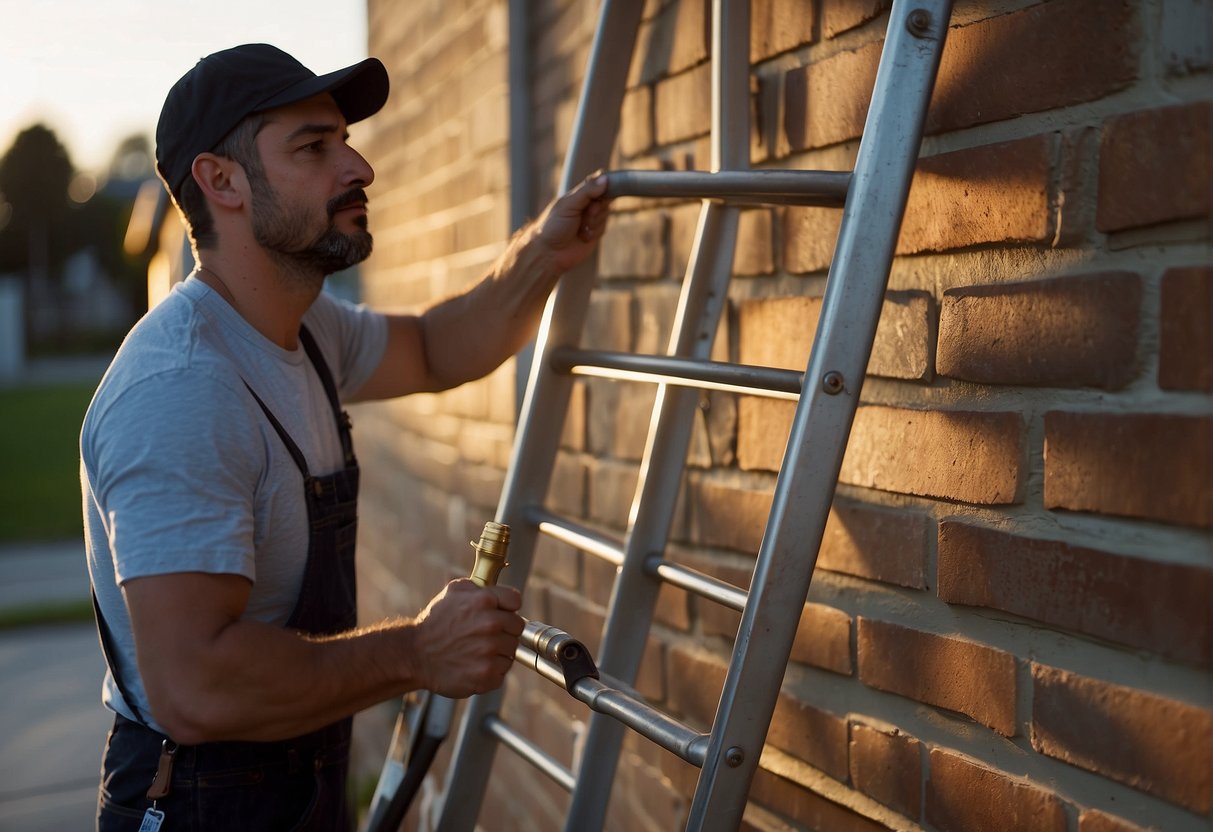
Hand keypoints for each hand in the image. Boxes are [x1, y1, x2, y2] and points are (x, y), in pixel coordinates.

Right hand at [412, 579, 524, 696]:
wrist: (414, 655)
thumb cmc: (434, 623)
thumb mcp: (453, 591)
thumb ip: (480, 586)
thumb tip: (498, 589)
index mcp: (484, 601)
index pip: (516, 601)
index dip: (507, 607)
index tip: (500, 614)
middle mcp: (490, 624)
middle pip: (517, 627)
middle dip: (504, 630)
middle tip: (484, 635)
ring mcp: (489, 651)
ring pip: (511, 650)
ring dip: (498, 652)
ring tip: (476, 650)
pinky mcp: (487, 674)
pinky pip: (502, 672)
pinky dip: (491, 671)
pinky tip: (474, 665)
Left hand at [530, 171, 612, 272]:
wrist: (549, 253)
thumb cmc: (552, 226)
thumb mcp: (568, 205)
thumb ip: (587, 191)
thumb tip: (604, 178)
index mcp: (579, 194)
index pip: (599, 182)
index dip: (603, 188)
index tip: (599, 196)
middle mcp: (586, 204)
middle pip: (606, 199)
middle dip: (597, 209)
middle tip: (586, 215)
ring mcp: (592, 218)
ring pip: (606, 215)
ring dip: (594, 222)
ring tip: (579, 228)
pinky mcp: (595, 232)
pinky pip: (604, 228)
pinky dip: (594, 233)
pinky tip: (582, 237)